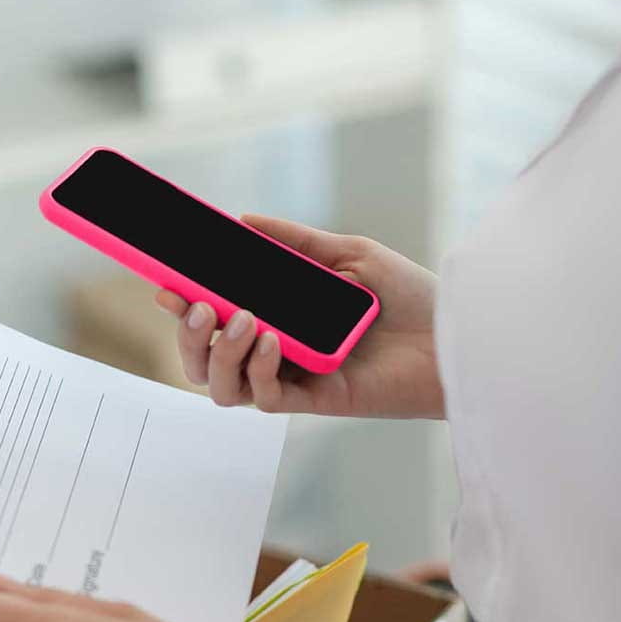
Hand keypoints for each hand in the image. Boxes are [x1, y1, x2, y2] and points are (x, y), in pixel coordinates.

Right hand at [158, 214, 442, 418]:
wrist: (457, 332)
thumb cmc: (409, 295)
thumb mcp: (346, 255)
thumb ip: (293, 242)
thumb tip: (241, 220)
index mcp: (278, 319)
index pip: (214, 321)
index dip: (181, 308)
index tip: (163, 283)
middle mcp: (277, 353)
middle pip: (203, 361)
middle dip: (186, 336)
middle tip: (194, 306)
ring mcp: (293, 379)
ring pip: (222, 386)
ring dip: (217, 352)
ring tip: (240, 318)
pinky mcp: (316, 401)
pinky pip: (264, 398)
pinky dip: (259, 368)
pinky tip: (274, 339)